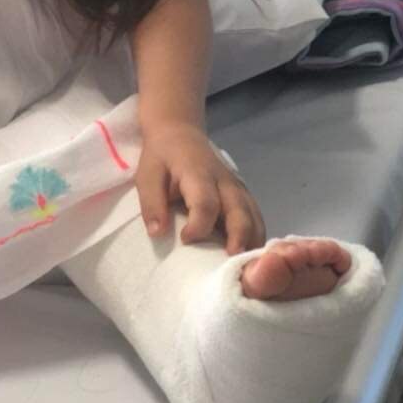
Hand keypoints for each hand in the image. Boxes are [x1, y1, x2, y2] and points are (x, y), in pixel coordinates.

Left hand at [135, 122, 264, 254]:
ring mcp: (238, 188)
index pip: (206, 203)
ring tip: (246, 269)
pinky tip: (250, 257)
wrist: (180, 134)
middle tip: (232, 266)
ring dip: (252, 243)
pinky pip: (256, 218)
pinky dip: (256, 238)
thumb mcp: (147, 176)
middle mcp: (225, 182)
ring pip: (254, 217)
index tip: (186, 240)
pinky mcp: (243, 196)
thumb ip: (152, 204)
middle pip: (240, 213)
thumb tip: (157, 234)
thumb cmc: (161, 158)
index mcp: (199, 174)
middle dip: (239, 240)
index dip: (199, 226)